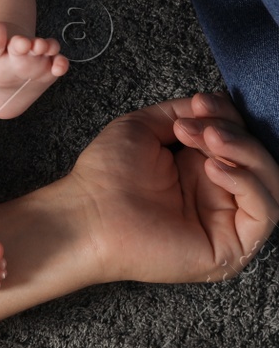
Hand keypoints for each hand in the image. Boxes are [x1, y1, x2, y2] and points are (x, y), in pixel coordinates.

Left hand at [70, 92, 278, 284]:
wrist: (86, 213)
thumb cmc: (105, 173)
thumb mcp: (143, 128)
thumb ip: (181, 113)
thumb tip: (214, 100)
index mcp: (199, 168)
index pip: (237, 138)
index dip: (227, 115)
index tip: (201, 102)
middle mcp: (218, 194)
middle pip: (255, 157)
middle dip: (232, 132)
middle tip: (198, 126)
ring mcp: (226, 220)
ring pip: (269, 182)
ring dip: (245, 153)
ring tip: (210, 139)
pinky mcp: (231, 247)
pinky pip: (264, 213)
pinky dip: (247, 183)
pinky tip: (215, 168)